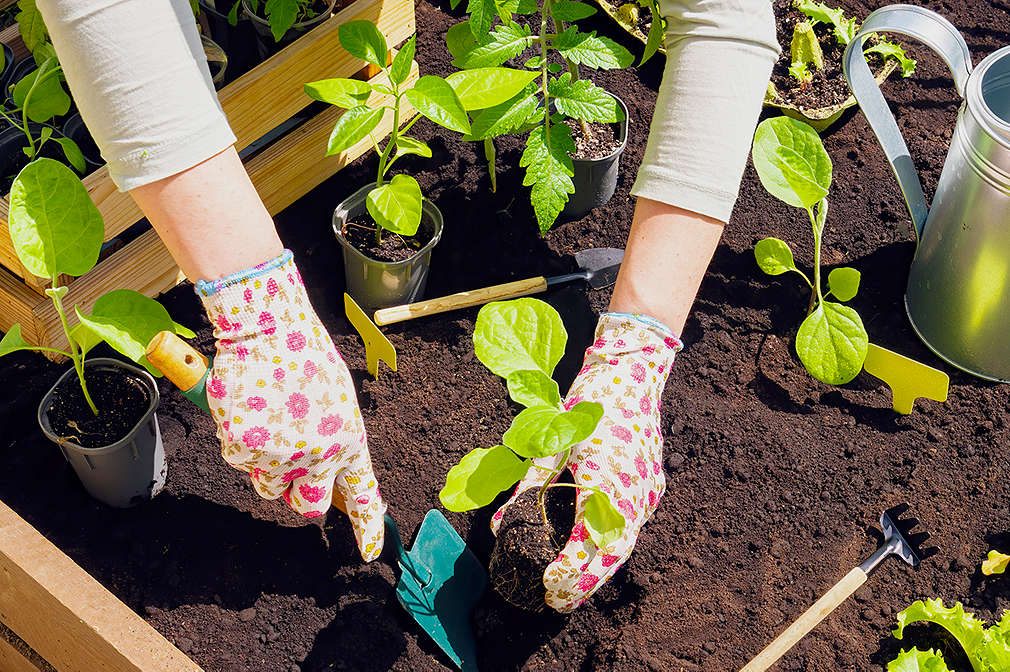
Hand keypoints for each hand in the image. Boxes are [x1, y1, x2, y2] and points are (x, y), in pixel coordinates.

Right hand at [197, 250, 384, 560]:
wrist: (267, 329)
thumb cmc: (304, 359)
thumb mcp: (337, 401)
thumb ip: (337, 440)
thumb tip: (330, 477)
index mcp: (350, 440)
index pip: (363, 494)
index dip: (366, 527)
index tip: (369, 553)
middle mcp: (320, 455)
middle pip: (309, 506)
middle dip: (300, 495)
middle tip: (293, 467)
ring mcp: (281, 455)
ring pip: (269, 487)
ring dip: (267, 467)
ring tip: (270, 422)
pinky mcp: (245, 448)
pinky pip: (240, 464)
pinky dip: (240, 444)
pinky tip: (249, 412)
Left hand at [492, 313, 680, 610]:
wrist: (633, 372)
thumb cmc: (586, 405)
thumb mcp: (550, 443)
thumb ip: (527, 486)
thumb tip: (500, 527)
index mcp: (604, 480)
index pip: (589, 541)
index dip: (570, 569)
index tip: (548, 585)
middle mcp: (632, 491)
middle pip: (612, 553)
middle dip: (585, 582)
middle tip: (557, 604)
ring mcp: (648, 489)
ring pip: (626, 543)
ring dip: (600, 568)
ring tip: (574, 589)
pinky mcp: (653, 484)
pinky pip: (634, 526)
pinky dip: (613, 546)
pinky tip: (595, 554)